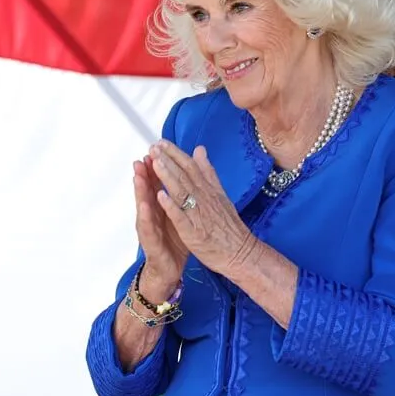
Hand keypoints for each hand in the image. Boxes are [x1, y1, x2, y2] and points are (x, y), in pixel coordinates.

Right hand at [132, 154, 187, 289]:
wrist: (169, 270)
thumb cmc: (173, 242)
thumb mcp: (177, 216)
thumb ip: (176, 197)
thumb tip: (180, 177)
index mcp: (160, 209)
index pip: (156, 184)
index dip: (156, 167)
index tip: (156, 149)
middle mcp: (151, 216)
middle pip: (146, 192)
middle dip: (144, 174)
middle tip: (142, 157)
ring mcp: (148, 229)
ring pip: (143, 206)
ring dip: (140, 190)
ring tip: (139, 175)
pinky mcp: (150, 243)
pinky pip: (147, 227)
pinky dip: (146, 215)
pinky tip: (146, 204)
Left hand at [148, 140, 257, 276]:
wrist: (241, 253)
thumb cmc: (228, 226)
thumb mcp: (220, 194)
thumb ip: (208, 172)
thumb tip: (199, 150)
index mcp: (209, 190)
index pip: (191, 167)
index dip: (175, 154)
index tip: (161, 142)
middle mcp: (204, 199)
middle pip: (185, 176)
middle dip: (168, 160)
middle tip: (153, 147)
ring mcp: (199, 215)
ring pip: (182, 192)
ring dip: (168, 177)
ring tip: (155, 163)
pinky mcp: (194, 232)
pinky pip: (182, 217)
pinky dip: (172, 206)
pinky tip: (161, 195)